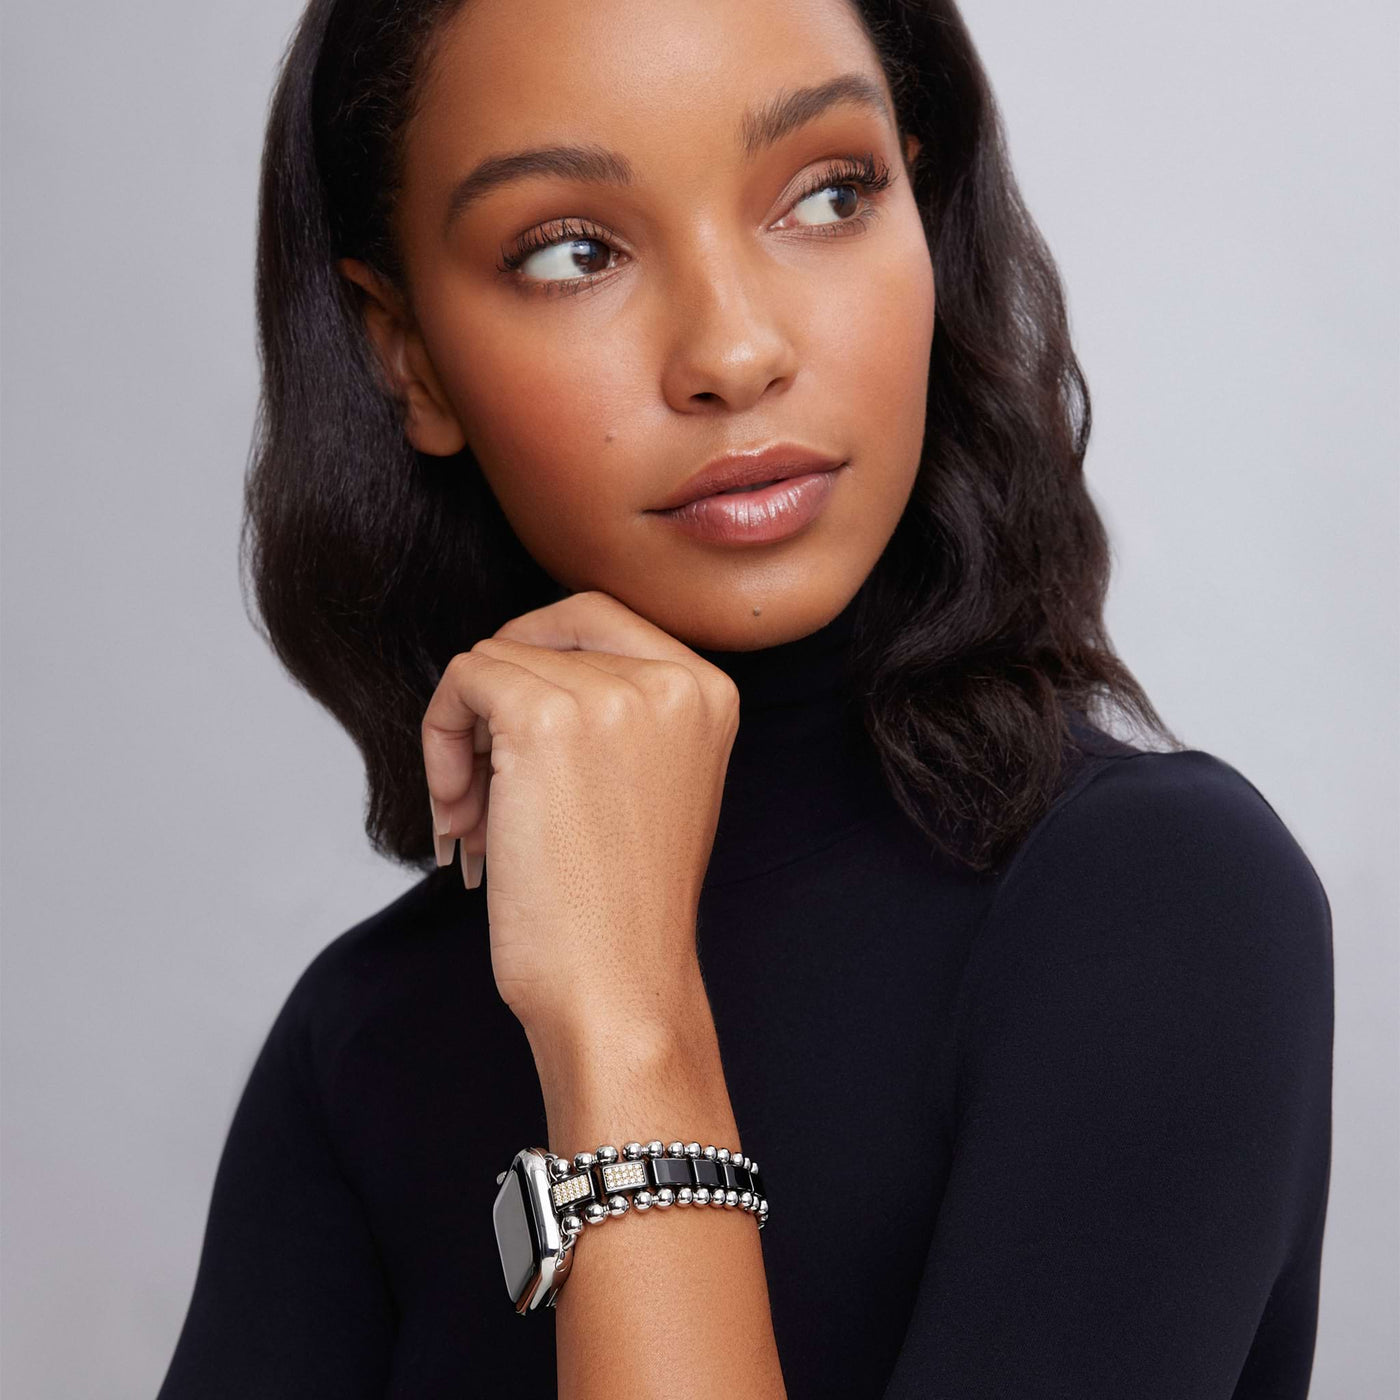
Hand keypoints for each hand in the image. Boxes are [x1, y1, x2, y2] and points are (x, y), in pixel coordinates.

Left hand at [421, 590, 739, 1044]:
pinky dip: (441, 741)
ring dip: (466, 738)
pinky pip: (463, 681)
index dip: (537, 669)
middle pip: (539, 635)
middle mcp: (672, 680)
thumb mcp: (649, 783)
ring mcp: (613, 695)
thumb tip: (517, 663)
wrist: (618, 989)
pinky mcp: (545, 721)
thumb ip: (615, 711)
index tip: (517, 745)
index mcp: (707, 691)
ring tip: (481, 820)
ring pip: (493, 661)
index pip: (593, 620)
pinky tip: (461, 814)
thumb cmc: (620, 908)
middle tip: (487, 780)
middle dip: (499, 700)